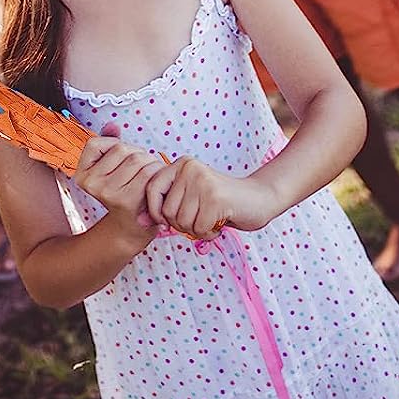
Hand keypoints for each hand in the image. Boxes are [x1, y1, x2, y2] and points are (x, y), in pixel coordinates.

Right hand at [74, 123, 166, 239]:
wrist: (134, 228)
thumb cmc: (124, 193)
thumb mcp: (112, 168)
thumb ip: (109, 144)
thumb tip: (112, 125)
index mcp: (81, 176)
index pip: (96, 143)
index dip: (114, 146)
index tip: (121, 161)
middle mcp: (91, 184)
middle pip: (121, 149)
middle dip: (137, 153)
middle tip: (142, 169)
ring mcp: (107, 193)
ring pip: (137, 159)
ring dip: (150, 163)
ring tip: (150, 175)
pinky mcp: (127, 200)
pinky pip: (147, 173)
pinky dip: (156, 174)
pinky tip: (156, 184)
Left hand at [140, 156, 272, 238]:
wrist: (258, 199)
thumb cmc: (220, 202)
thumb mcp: (191, 197)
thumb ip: (167, 205)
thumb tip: (140, 222)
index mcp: (180, 165)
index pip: (151, 187)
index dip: (154, 209)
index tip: (164, 221)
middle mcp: (189, 168)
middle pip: (167, 210)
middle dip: (180, 224)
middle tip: (198, 221)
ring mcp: (202, 182)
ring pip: (182, 221)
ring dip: (196, 229)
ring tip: (210, 220)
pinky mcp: (215, 198)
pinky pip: (199, 228)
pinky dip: (208, 233)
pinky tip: (219, 223)